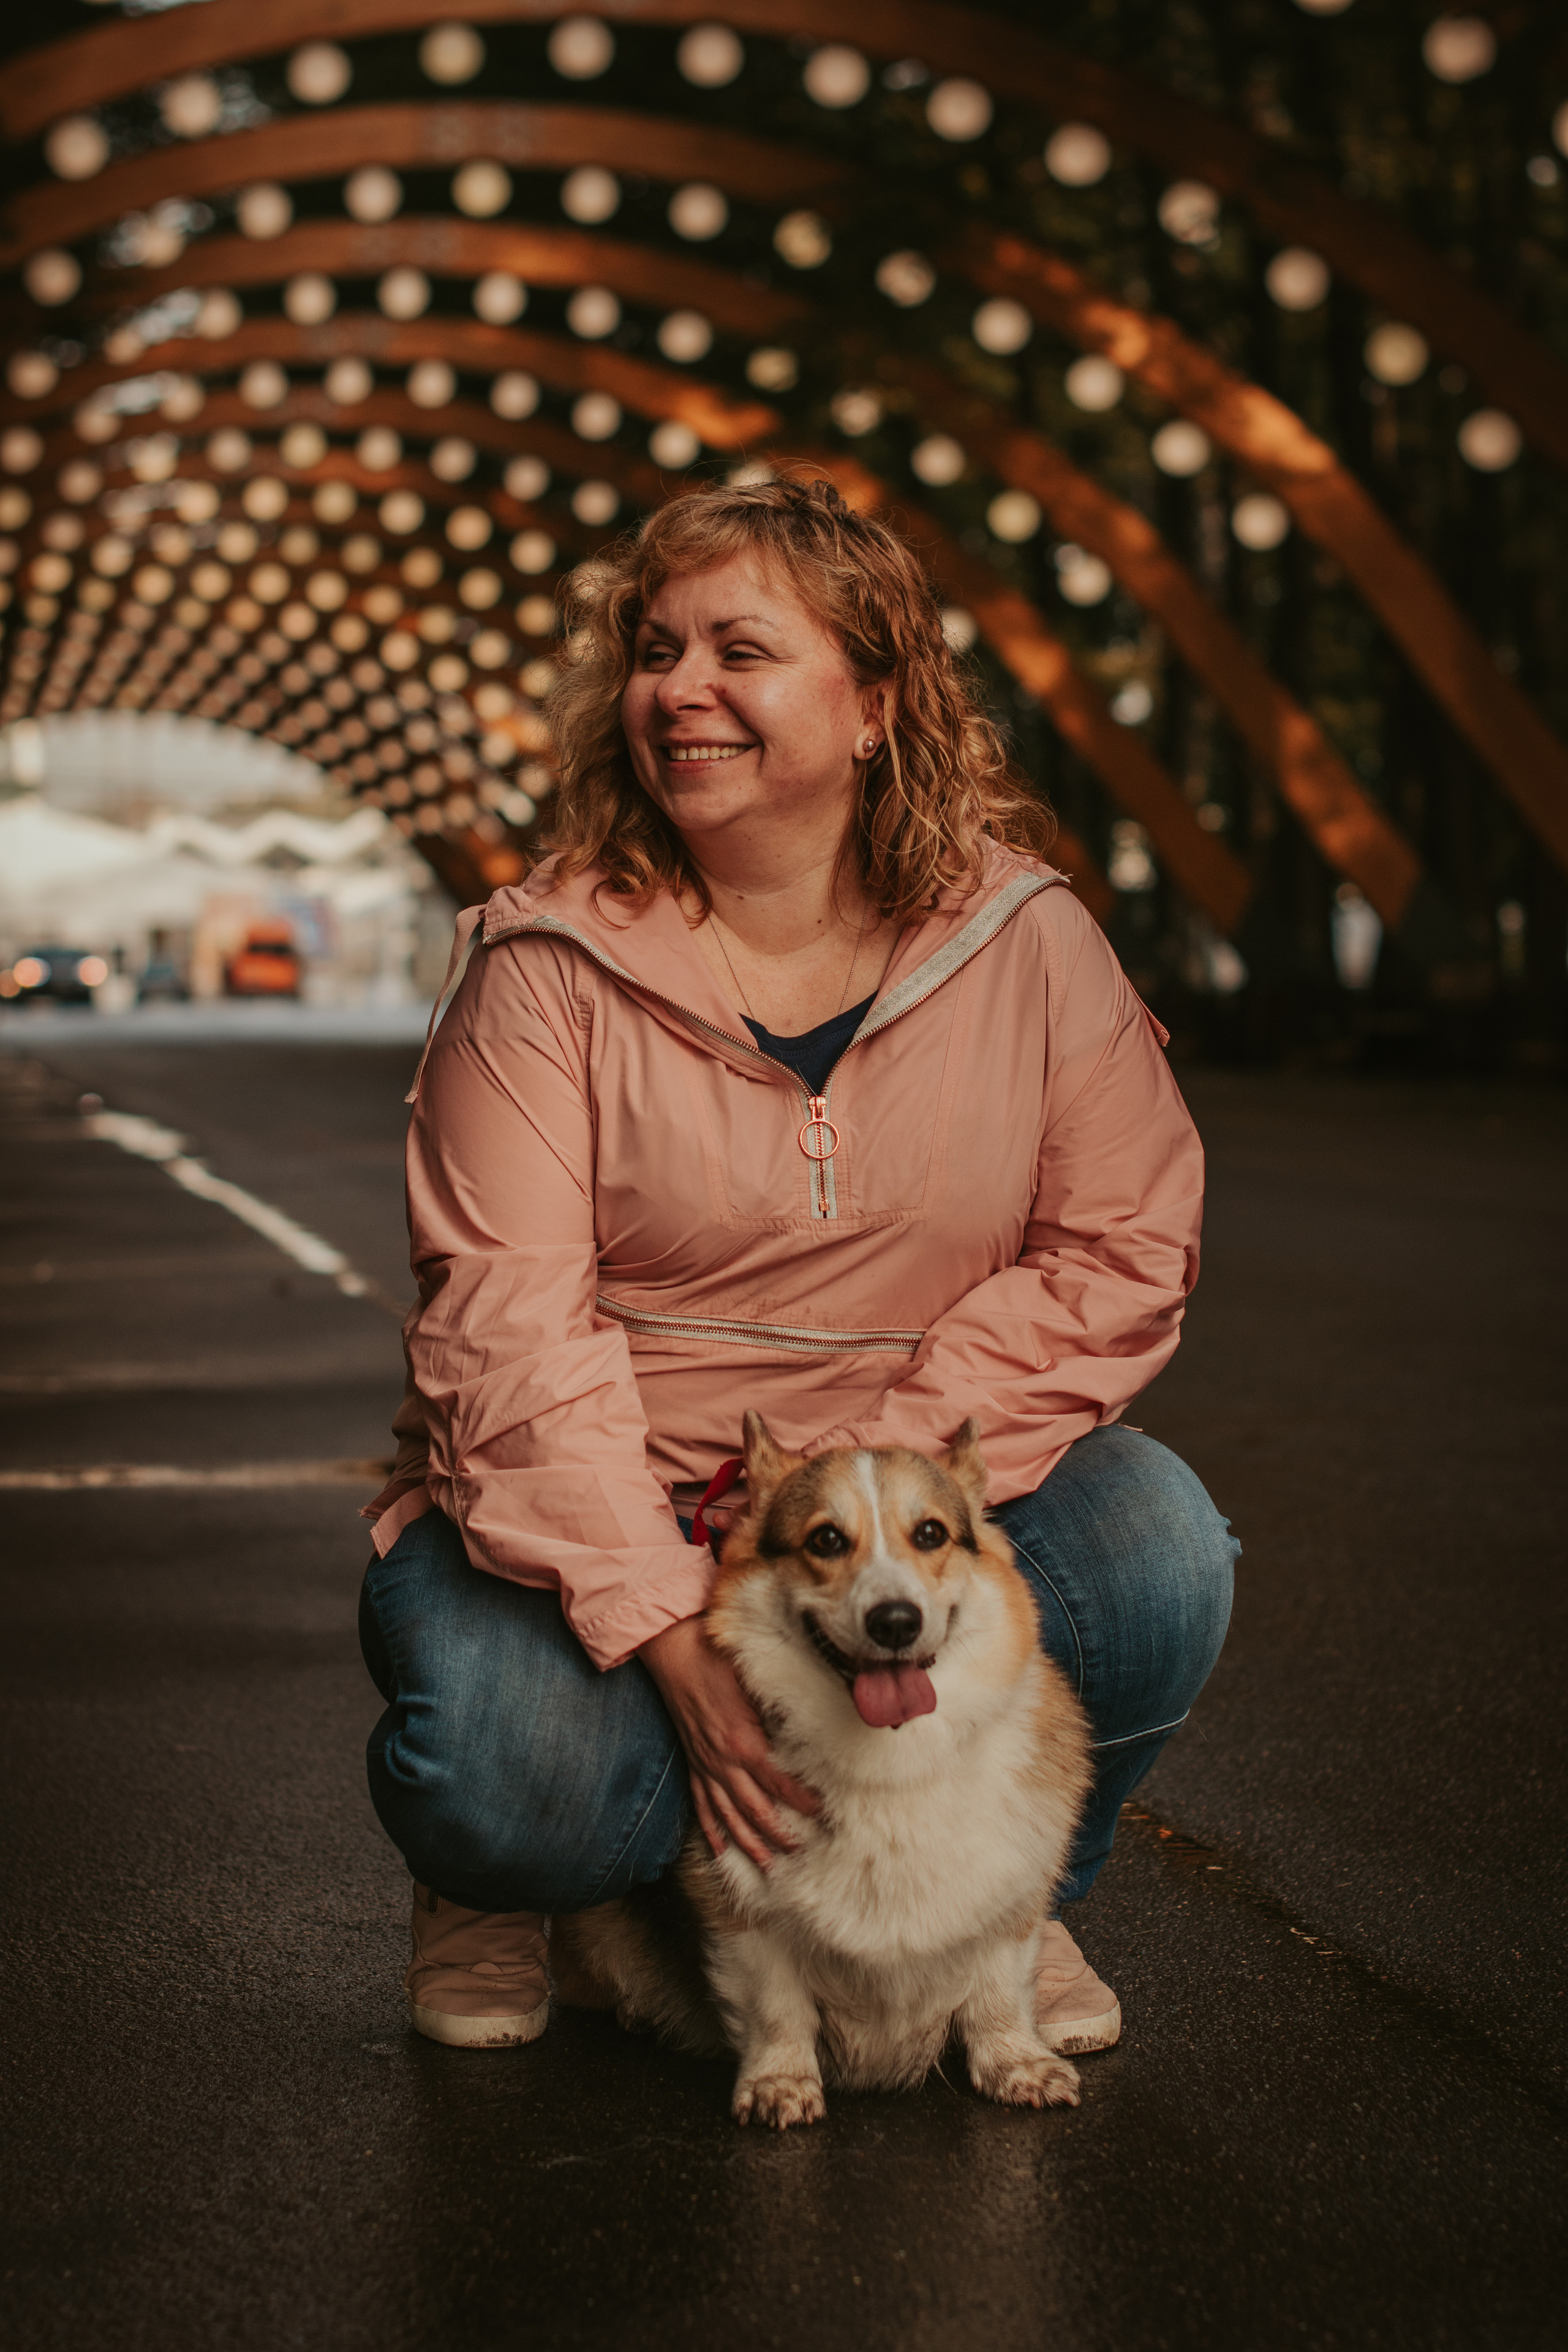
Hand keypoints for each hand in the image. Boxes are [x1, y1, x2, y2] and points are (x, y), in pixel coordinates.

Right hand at [638, 1615, 819, 1868]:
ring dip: (748, 1842)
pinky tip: (718, 1849)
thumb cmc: (717, 1662)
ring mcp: (705, 1765)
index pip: (779, 1783)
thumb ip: (780, 1709)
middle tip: (800, 1848)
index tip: (822, 1813)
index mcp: (744, 1742)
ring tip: (767, 1863)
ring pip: (728, 1815)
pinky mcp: (692, 1763)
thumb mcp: (755, 1682)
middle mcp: (723, 1761)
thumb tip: (811, 1724)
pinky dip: (710, 1829)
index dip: (802, 1801)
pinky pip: (701, 1804)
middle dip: (779, 1833)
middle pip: (755, 1809)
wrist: (675, 1654)